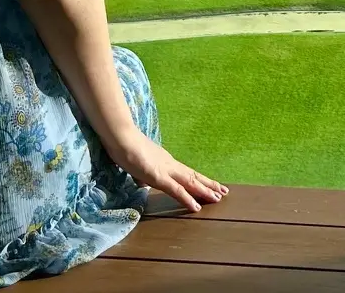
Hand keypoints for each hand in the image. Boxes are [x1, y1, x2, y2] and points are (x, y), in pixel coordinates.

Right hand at [113, 134, 227, 213]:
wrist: (121, 137)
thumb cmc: (126, 148)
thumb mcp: (137, 164)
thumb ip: (142, 173)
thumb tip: (143, 181)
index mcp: (166, 162)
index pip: (186, 172)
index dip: (199, 179)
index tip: (211, 184)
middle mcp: (170, 165)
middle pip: (193, 176)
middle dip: (209, 184)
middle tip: (224, 192)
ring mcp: (166, 170)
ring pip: (190, 182)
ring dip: (205, 191)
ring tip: (218, 198)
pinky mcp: (158, 177)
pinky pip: (176, 190)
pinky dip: (188, 199)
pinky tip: (196, 206)